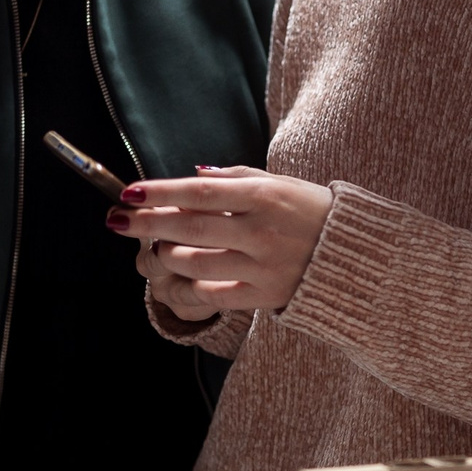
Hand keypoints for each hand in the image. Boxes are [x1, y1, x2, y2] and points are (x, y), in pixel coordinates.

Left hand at [115, 166, 335, 317]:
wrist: (356, 259)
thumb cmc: (313, 212)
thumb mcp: (282, 184)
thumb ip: (235, 177)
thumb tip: (192, 173)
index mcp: (264, 196)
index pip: (199, 192)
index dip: (160, 192)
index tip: (130, 192)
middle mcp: (261, 231)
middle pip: (189, 227)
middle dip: (146, 223)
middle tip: (116, 219)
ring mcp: (260, 267)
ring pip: (193, 263)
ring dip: (163, 255)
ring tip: (151, 248)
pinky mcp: (260, 297)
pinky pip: (210, 294)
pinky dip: (184, 286)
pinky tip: (170, 278)